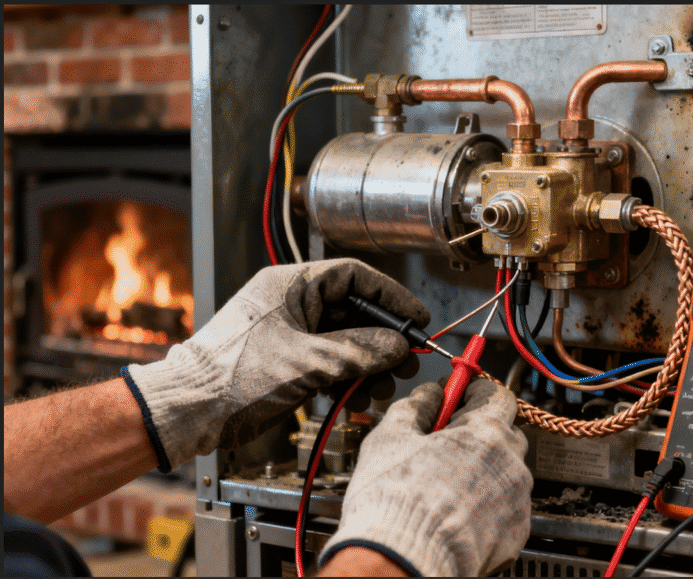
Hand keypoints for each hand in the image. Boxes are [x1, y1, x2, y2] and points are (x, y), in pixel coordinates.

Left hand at [122, 258, 428, 471]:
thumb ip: (359, 350)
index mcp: (291, 284)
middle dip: (382, 340)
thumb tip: (398, 345)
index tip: (416, 319)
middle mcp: (290, 301)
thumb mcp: (308, 362)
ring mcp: (287, 331)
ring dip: (367, 364)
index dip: (391, 296)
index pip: (354, 276)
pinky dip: (345, 377)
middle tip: (406, 361)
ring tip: (382, 388)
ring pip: (342, 339)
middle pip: (352, 311)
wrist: (185, 412)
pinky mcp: (284, 358)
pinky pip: (327, 360)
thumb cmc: (230, 377)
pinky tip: (358, 398)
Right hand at [320, 379, 532, 576]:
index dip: (472, 392)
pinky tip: (454, 513)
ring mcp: (517, 501)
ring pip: (504, 473)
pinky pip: (504, 508)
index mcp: (486, 433)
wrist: (402, 562)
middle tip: (442, 443)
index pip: (495, 393)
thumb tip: (429, 395)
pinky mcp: (515, 534)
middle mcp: (511, 464)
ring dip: (481, 472)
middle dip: (476, 433)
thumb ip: (417, 406)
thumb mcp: (390, 437)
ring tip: (442, 486)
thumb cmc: (395, 503)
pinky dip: (485, 507)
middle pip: (503, 433)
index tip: (456, 396)